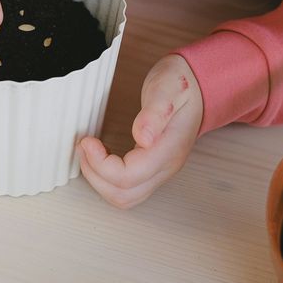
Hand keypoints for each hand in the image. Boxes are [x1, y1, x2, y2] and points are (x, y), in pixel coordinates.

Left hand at [80, 55, 202, 208]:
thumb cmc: (181, 85)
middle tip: (84, 148)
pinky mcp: (153, 168)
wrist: (198, 87)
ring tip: (88, 153)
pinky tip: (99, 156)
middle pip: (124, 195)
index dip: (101, 164)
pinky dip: (107, 178)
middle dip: (95, 175)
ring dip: (99, 180)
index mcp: (168, 150)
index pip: (128, 176)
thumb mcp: (167, 88)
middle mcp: (166, 166)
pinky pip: (128, 188)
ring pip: (125, 197)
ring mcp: (160, 170)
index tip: (88, 142)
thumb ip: (155, 112)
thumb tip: (142, 137)